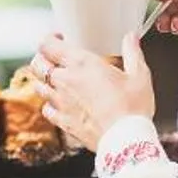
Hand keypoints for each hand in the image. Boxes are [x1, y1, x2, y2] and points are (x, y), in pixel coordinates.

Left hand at [31, 32, 155, 153]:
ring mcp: (61, 103)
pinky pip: (46, 110)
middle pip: (38, 64)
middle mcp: (66, 81)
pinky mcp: (62, 122)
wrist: (125, 140)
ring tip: (55, 80)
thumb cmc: (132, 107)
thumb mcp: (139, 75)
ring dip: (43, 81)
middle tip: (53, 58)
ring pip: (38, 86)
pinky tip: (59, 104)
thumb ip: (133, 53)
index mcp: (82, 64)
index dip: (49, 39)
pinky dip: (49, 105)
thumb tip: (131, 38)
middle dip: (42, 58)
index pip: (49, 45)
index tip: (58, 39)